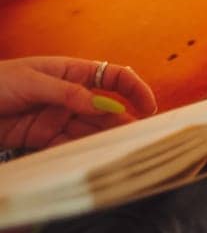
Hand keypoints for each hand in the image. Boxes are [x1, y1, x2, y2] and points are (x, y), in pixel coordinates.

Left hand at [0, 57, 157, 151]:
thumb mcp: (32, 81)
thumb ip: (68, 94)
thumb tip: (104, 105)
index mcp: (72, 73)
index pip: (114, 78)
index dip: (135, 90)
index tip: (148, 108)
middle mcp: (70, 96)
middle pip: (106, 108)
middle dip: (123, 122)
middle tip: (139, 138)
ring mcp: (58, 117)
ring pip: (90, 129)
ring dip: (105, 139)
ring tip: (121, 151)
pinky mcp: (43, 137)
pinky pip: (68, 145)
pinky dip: (82, 152)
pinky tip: (93, 159)